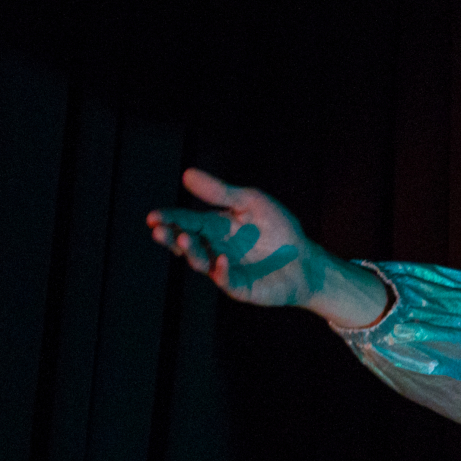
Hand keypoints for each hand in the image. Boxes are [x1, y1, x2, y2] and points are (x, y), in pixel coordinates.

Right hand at [147, 169, 388, 327]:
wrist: (307, 260)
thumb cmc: (280, 230)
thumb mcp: (252, 203)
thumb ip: (222, 192)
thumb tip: (187, 174)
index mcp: (214, 227)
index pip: (186, 221)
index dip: (169, 219)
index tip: (153, 217)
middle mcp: (214, 248)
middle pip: (186, 243)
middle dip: (170, 236)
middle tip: (157, 230)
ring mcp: (225, 269)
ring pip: (200, 262)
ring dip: (191, 251)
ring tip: (183, 239)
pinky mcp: (240, 287)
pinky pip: (227, 280)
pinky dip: (222, 271)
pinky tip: (221, 260)